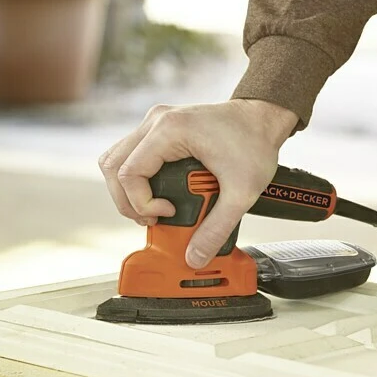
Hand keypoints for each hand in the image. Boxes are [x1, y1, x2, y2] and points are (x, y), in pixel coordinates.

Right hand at [98, 99, 298, 267]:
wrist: (263, 119)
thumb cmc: (255, 143)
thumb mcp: (241, 192)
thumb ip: (217, 228)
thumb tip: (195, 256)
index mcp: (169, 130)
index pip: (129, 173)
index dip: (142, 203)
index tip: (168, 214)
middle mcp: (156, 122)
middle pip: (112, 165)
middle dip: (126, 201)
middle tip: (151, 220)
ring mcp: (156, 123)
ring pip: (117, 160)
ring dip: (127, 190)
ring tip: (152, 210)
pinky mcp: (160, 130)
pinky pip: (133, 156)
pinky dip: (137, 179)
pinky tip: (159, 194)